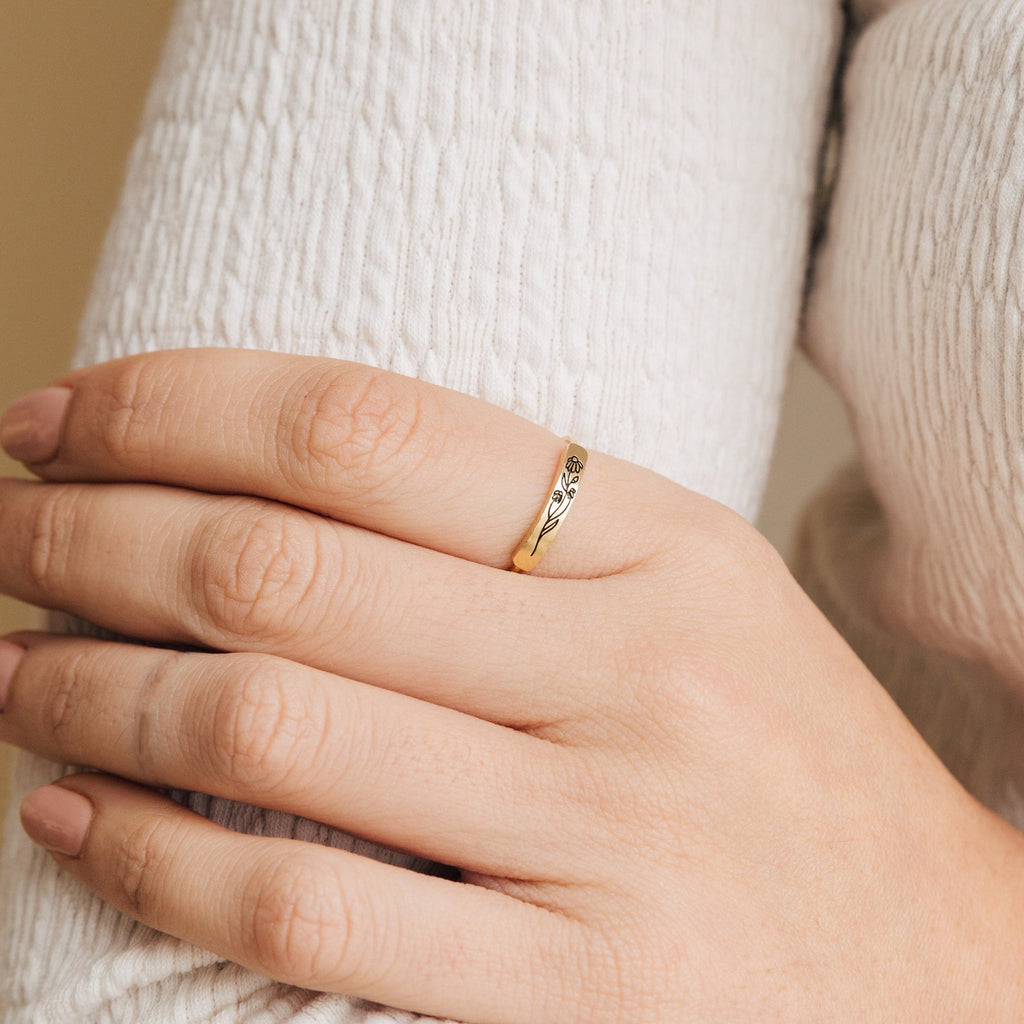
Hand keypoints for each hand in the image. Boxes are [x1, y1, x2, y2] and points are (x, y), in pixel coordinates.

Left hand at [0, 348, 1021, 1021]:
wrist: (945, 968)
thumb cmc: (790, 762)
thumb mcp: (691, 598)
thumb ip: (513, 538)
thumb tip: (269, 484)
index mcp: (667, 549)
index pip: (367, 427)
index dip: (178, 403)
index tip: (64, 410)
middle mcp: (637, 676)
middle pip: (285, 566)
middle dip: (91, 532)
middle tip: (5, 523)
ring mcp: (606, 843)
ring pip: (265, 730)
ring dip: (87, 688)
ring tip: (8, 662)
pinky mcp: (576, 1004)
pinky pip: (306, 908)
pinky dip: (150, 854)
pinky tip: (71, 812)